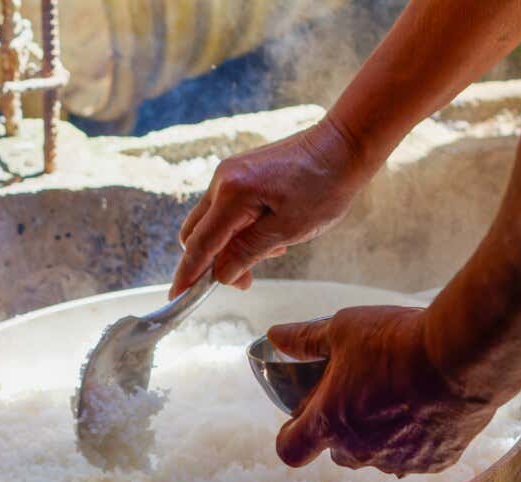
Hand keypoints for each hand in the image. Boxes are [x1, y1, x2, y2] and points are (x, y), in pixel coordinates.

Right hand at [169, 118, 371, 297]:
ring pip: (212, 223)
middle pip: (196, 234)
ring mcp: (230, 174)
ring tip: (273, 250)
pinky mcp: (240, 173)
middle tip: (246, 281)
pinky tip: (270, 233)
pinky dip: (239, 229)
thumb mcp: (289, 229)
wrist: (344, 144)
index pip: (199, 245)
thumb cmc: (324, 185)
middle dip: (211, 263)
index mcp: (232, 194)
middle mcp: (222, 180)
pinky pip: (226, 210)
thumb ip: (248, 253)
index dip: (188, 275)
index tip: (177, 299)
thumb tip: (220, 275)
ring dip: (229, 246)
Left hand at [269, 307, 496, 475]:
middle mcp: (360, 451)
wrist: (463, 358)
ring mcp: (398, 461)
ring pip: (378, 455)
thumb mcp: (343, 328)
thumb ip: (306, 339)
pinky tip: (429, 406)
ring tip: (399, 395)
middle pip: (337, 452)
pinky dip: (416, 437)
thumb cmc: (397, 341)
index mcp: (329, 422)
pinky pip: (416, 456)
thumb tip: (276, 335)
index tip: (299, 419)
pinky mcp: (435, 462)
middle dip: (340, 428)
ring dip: (380, 434)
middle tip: (358, 393)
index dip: (290, 435)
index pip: (290, 450)